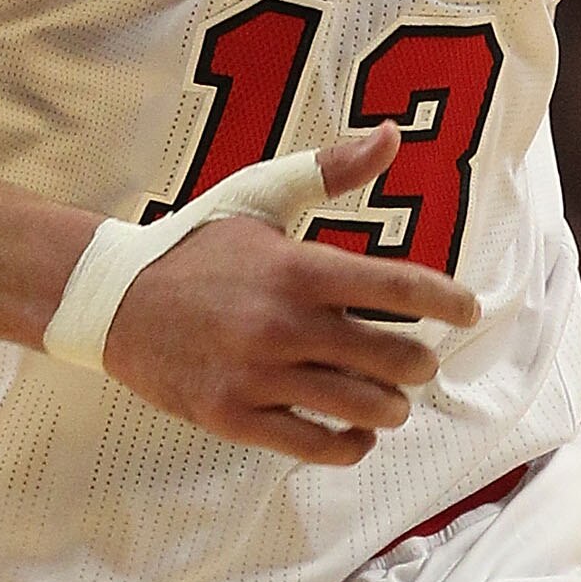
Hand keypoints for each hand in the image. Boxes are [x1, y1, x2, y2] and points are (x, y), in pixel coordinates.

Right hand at [102, 123, 480, 465]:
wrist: (112, 299)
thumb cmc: (196, 245)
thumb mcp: (260, 196)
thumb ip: (330, 170)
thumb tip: (391, 135)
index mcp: (298, 268)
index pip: (401, 287)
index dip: (449, 301)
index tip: (468, 310)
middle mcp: (283, 325)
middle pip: (396, 357)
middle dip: (420, 362)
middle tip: (419, 359)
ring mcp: (258, 376)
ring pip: (365, 409)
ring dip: (392, 406)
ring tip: (390, 397)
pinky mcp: (234, 417)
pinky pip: (318, 446)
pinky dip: (351, 444)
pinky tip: (355, 431)